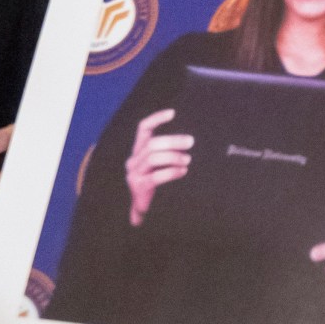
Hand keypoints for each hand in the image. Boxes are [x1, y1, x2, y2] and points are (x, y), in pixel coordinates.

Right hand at [124, 109, 190, 226]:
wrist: (144, 211)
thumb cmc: (156, 184)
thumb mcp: (159, 165)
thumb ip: (168, 152)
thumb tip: (189, 140)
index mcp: (138, 151)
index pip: (143, 128)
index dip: (156, 118)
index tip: (173, 113)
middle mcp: (133, 160)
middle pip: (152, 143)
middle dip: (173, 141)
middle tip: (191, 142)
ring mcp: (134, 174)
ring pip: (153, 158)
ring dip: (174, 157)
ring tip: (188, 160)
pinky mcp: (139, 187)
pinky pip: (156, 176)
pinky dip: (171, 172)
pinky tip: (183, 171)